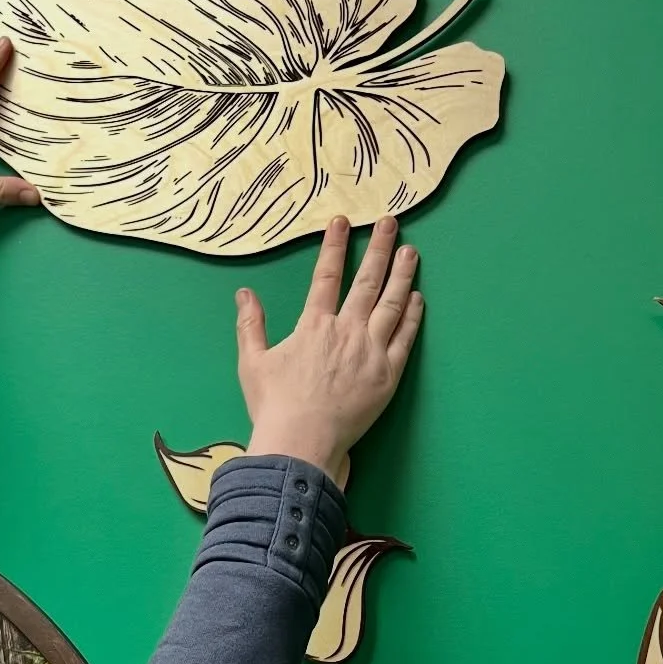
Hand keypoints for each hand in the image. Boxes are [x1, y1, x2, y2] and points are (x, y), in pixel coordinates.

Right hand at [236, 217, 422, 489]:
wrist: (302, 441)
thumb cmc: (274, 405)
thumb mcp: (252, 362)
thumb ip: (251, 325)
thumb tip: (244, 293)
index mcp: (314, 326)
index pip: (326, 276)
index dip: (334, 246)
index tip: (342, 222)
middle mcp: (346, 330)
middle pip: (367, 281)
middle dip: (378, 248)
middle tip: (390, 223)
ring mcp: (371, 351)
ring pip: (392, 304)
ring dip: (402, 274)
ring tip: (410, 252)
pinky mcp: (388, 374)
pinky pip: (404, 338)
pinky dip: (412, 316)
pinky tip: (417, 298)